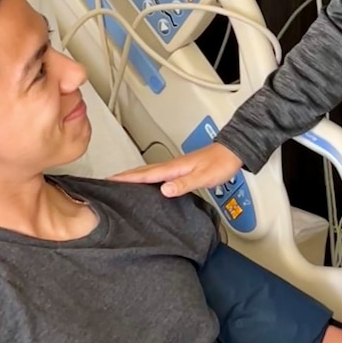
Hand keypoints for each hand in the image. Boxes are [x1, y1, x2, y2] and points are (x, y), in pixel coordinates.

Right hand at [108, 144, 242, 197]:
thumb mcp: (204, 176)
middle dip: (125, 176)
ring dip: (134, 176)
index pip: (146, 173)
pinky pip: (158, 174)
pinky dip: (147, 177)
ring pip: (149, 171)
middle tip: (108, 182)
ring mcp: (176, 167)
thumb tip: (164, 190)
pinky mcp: (181, 170)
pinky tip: (147, 184)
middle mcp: (172, 165)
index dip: (128, 178)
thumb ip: (184, 183)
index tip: (111, 180)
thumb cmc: (221, 163)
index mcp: (174, 167)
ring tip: (121, 182)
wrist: (233, 153)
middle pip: (143, 171)